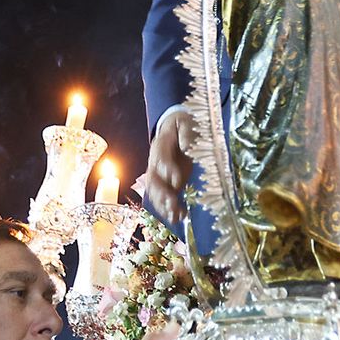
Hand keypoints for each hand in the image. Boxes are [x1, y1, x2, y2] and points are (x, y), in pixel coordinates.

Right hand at [145, 107, 196, 222]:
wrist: (176, 128)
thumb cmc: (182, 125)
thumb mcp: (186, 122)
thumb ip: (186, 132)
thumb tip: (186, 146)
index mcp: (159, 145)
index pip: (160, 159)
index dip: (166, 169)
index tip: (176, 179)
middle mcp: (155, 162)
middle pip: (153, 180)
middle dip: (161, 193)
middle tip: (172, 202)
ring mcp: (160, 175)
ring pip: (156, 193)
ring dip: (164, 205)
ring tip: (174, 217)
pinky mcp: (168, 183)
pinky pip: (165, 198)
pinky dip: (171, 209)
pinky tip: (181, 217)